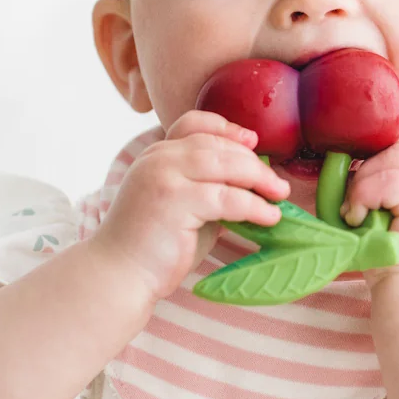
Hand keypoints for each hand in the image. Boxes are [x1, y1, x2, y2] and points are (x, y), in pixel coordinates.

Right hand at [89, 110, 290, 300]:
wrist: (119, 275)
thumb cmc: (155, 245)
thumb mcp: (184, 205)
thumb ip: (209, 187)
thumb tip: (253, 183)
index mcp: (157, 154)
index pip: (194, 124)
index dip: (226, 128)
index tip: (252, 141)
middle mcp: (158, 158)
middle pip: (215, 145)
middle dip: (252, 162)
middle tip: (277, 183)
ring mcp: (164, 176)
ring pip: (224, 165)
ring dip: (259, 179)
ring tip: (279, 195)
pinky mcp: (175, 200)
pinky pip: (227, 197)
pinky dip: (254, 206)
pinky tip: (269, 217)